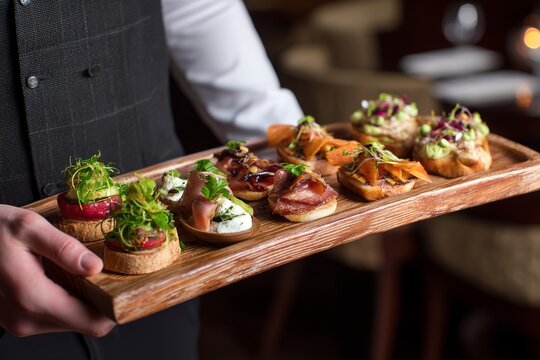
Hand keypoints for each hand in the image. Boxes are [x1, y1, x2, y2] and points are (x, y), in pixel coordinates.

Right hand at [0, 205, 115, 336]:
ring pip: (71, 320)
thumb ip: (64, 248)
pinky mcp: (18, 319)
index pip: (93, 323)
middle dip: (99, 299)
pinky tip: (60, 275)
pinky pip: (55, 315)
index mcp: (33, 298)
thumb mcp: (29, 228)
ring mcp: (20, 322)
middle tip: (102, 271)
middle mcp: (26, 319)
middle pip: (86, 322)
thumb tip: (95, 267)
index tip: (124, 286)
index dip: (114, 307)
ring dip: (82, 299)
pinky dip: (65, 298)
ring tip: (77, 269)